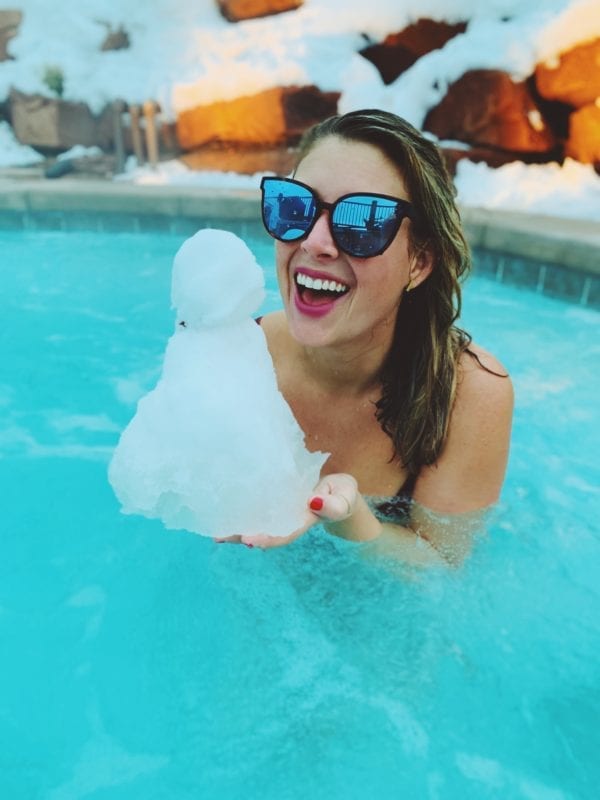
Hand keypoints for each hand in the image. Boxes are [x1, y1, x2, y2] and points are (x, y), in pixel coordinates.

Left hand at [213, 474, 359, 549]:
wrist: (337, 493)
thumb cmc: (341, 493)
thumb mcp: (345, 495)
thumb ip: (336, 503)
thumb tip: (315, 502)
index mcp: (305, 519)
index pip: (285, 532)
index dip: (268, 538)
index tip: (250, 541)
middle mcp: (288, 520)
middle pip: (264, 533)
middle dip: (243, 536)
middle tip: (221, 537)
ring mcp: (280, 514)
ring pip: (257, 524)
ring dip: (237, 529)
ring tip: (216, 533)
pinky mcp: (274, 505)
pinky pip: (256, 511)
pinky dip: (240, 515)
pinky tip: (222, 516)